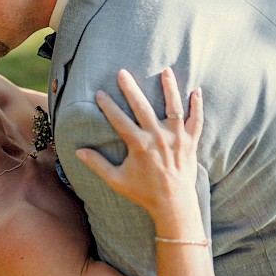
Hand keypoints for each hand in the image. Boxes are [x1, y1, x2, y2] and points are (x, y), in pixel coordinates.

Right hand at [75, 68, 202, 223]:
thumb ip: (97, 164)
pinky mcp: (191, 142)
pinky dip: (197, 106)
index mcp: (139, 146)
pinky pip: (196, 120)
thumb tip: (78, 151)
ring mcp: (177, 138)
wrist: (174, 205)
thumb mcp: (116, 180)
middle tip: (123, 72)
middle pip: (143, 107)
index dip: (108, 106)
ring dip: (170, 88)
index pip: (119, 120)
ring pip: (173, 107)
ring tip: (166, 71)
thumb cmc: (143, 192)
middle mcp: (158, 138)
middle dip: (131, 89)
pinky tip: (196, 90)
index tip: (100, 93)